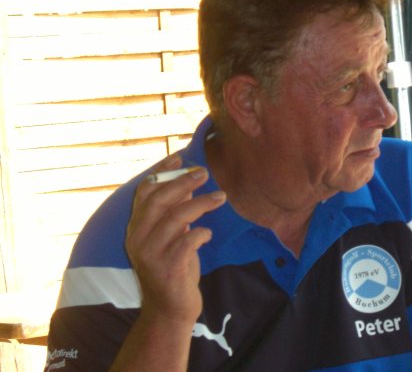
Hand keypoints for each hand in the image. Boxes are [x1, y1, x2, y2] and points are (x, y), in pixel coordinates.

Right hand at [126, 155, 225, 324]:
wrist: (170, 309)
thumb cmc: (174, 267)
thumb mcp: (172, 236)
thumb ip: (175, 211)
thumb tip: (188, 182)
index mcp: (136, 227)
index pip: (144, 192)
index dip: (161, 171)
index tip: (180, 156)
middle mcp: (137, 238)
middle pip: (158, 200)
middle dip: (183, 181)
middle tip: (204, 173)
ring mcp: (150, 254)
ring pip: (175, 218)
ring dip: (201, 203)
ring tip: (221, 197)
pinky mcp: (167, 269)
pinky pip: (186, 241)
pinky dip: (201, 233)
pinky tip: (208, 234)